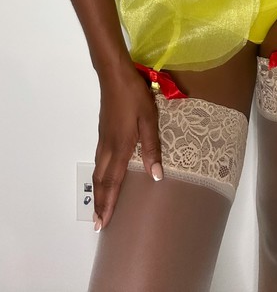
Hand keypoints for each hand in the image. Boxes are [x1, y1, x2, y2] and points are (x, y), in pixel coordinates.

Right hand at [92, 64, 161, 230]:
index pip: (114, 182)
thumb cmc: (134, 95)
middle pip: (101, 180)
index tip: (103, 223)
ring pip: (98, 170)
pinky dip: (100, 174)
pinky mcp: (104, 130)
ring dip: (99, 189)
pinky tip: (104, 174)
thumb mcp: (149, 119)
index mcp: (121, 146)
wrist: (114, 75)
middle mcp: (109, 146)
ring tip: (100, 203)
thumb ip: (152, 148)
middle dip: (100, 202)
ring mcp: (104, 138)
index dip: (109, 203)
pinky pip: (99, 159)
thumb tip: (156, 176)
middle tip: (98, 223)